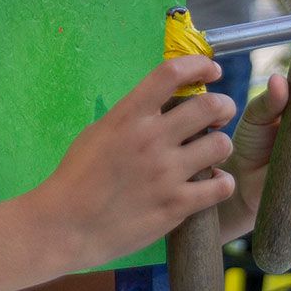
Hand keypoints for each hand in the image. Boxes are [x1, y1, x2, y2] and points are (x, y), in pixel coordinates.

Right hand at [28, 55, 236, 270]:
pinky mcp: (177, 205)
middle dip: (224, 106)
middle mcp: (152, 138)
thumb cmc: (76, 177)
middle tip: (221, 114)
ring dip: (221, 144)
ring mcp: (167, 173)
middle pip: (210, 106)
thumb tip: (161, 108)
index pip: (171, 73)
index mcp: (129, 116)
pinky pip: (221, 186)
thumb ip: (131, 118)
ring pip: (221, 144)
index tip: (211, 71)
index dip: (199, 65)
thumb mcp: (98, 132)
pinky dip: (222, 182)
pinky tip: (214, 183)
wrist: (67, 225)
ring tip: (212, 152)